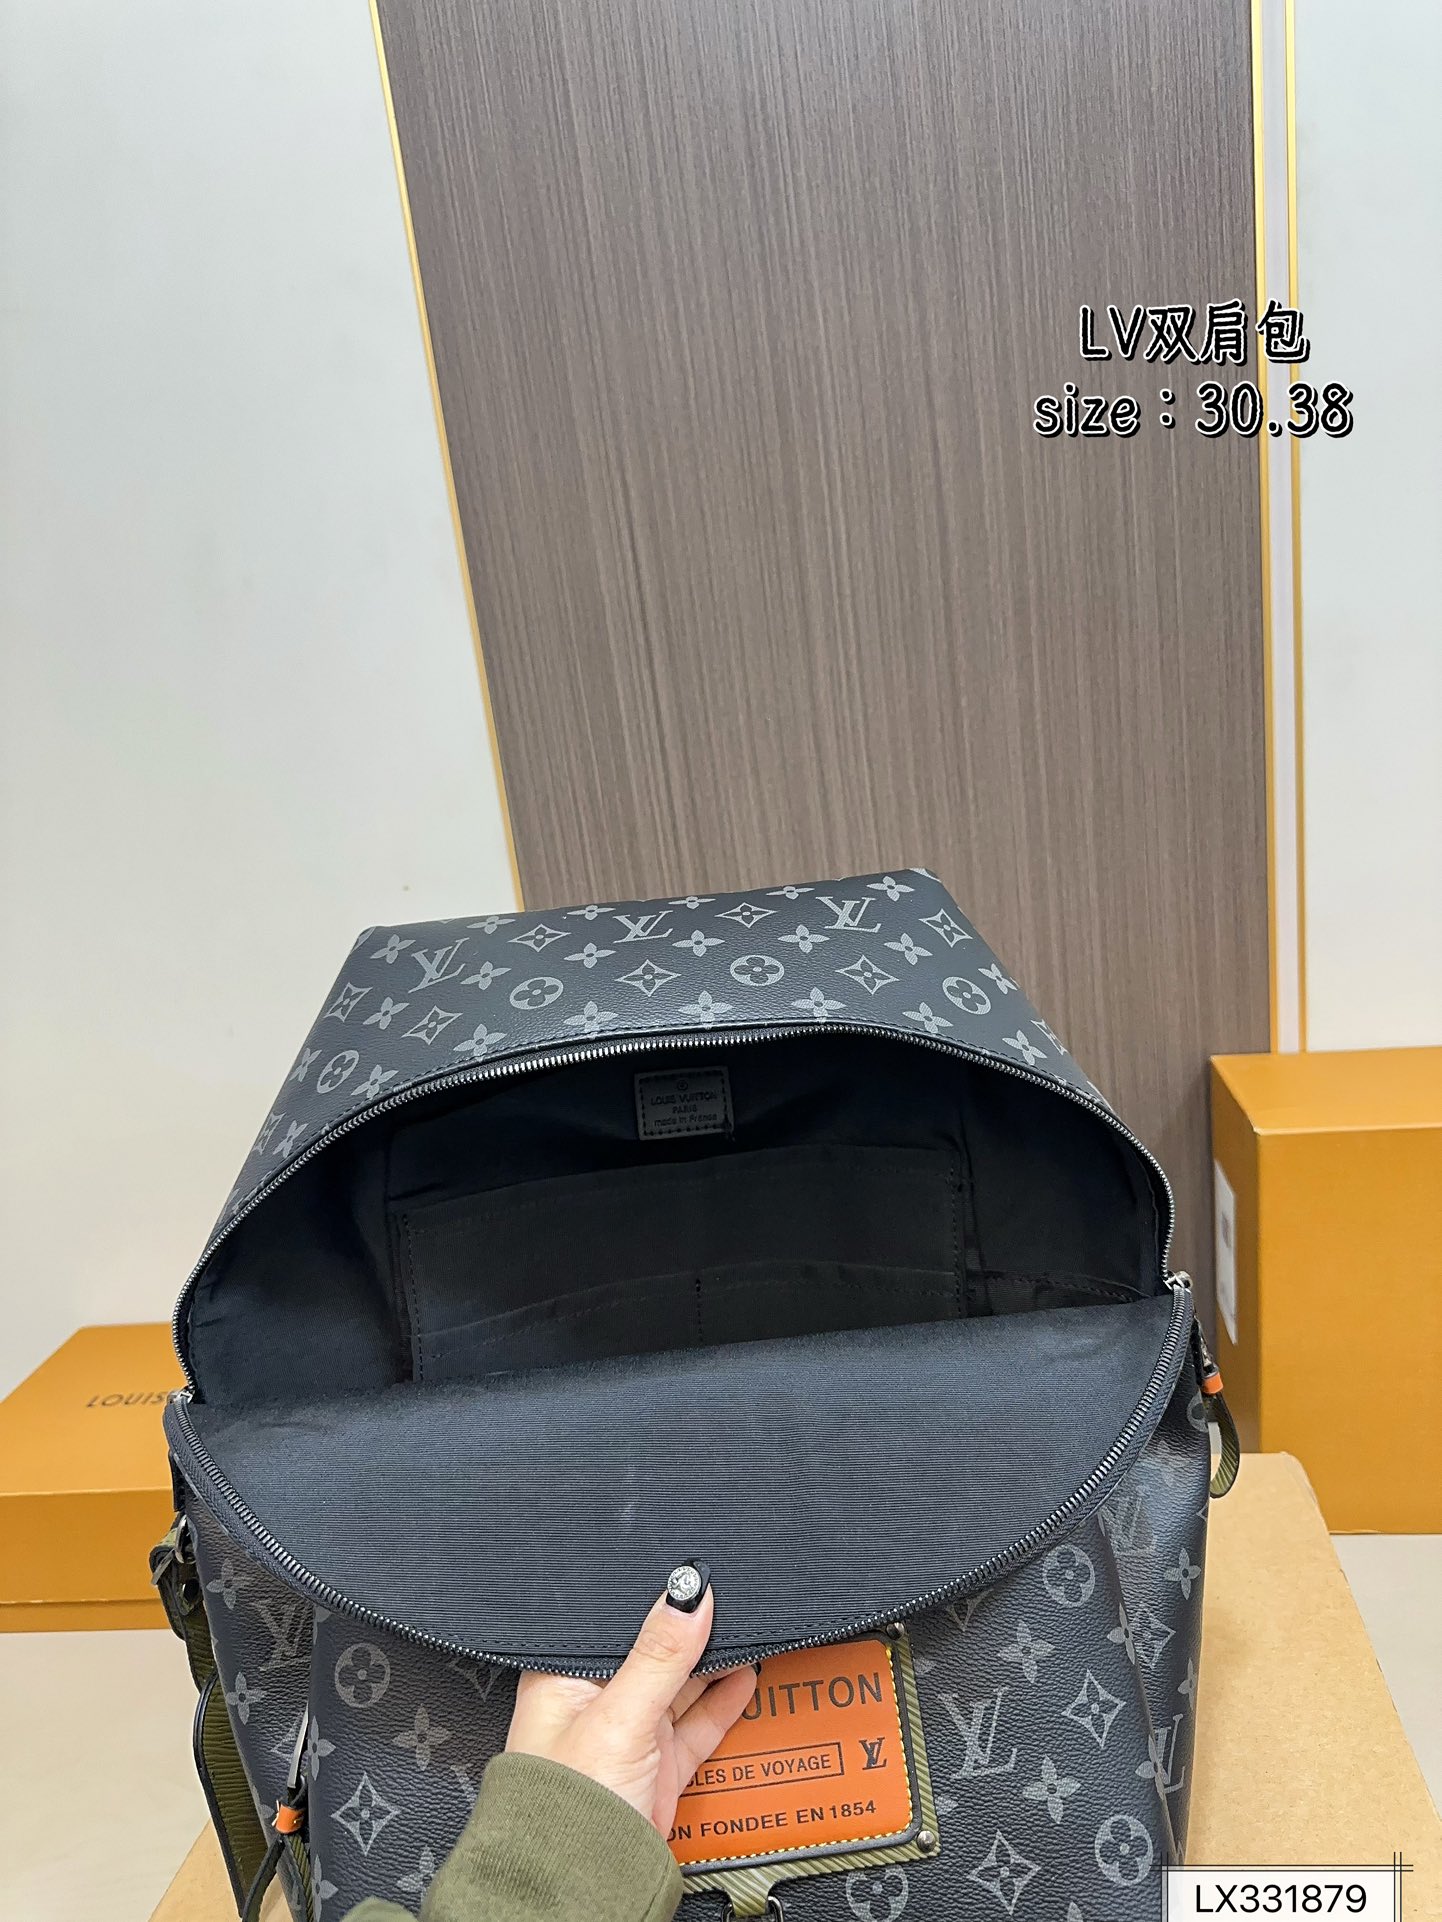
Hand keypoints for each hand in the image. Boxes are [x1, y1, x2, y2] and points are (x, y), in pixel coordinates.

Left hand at [505, 1586, 755, 1835]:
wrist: (579, 1890)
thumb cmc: (564, 1809)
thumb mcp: (619, 1717)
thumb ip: (659, 1656)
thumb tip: (688, 1595)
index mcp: (564, 1676)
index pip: (617, 1620)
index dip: (654, 1599)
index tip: (694, 1576)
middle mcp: (596, 1700)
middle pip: (654, 1650)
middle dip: (690, 1629)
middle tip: (728, 1597)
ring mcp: (630, 1734)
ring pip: (681, 1685)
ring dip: (713, 1661)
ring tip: (744, 1625)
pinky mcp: (657, 1768)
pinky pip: (697, 1724)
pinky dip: (723, 1702)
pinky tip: (744, 1675)